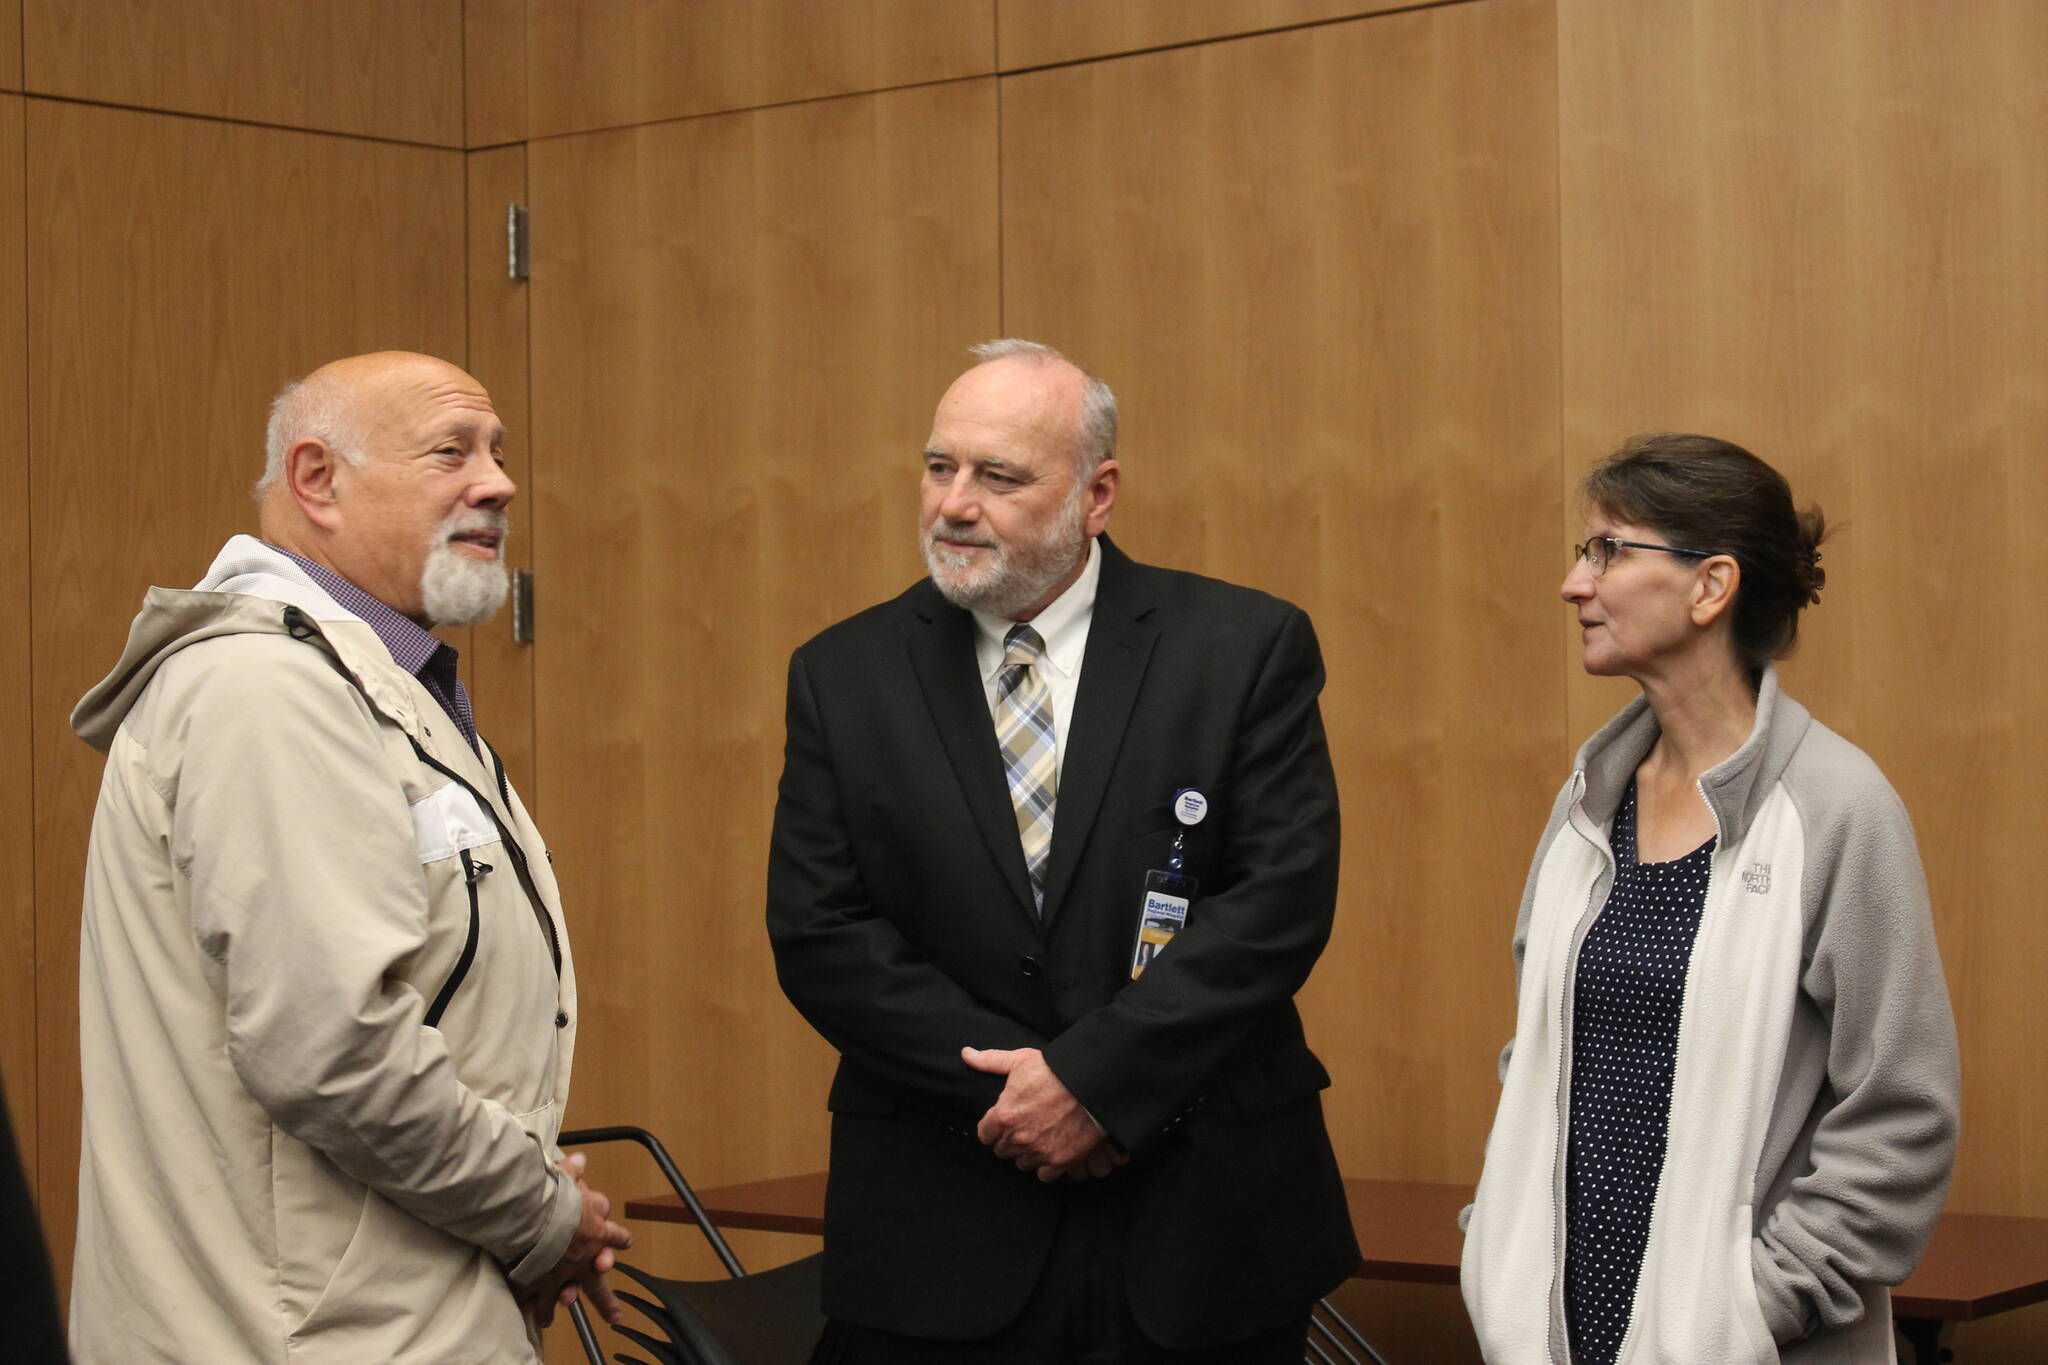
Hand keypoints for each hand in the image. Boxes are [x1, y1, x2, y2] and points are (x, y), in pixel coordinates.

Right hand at [521, 1151, 632, 1327]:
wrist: (532, 1216)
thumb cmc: (554, 1194)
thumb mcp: (566, 1178)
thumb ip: (572, 1172)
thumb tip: (579, 1159)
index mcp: (595, 1232)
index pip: (613, 1236)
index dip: (619, 1240)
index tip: (626, 1243)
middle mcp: (583, 1259)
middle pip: (599, 1282)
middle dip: (607, 1301)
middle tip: (616, 1317)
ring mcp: (562, 1274)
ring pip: (567, 1296)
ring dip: (564, 1304)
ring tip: (560, 1315)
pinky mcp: (539, 1283)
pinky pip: (538, 1300)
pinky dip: (535, 1308)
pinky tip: (534, 1316)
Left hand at [962, 1046, 1125, 1181]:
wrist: (1092, 1084)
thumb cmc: (1055, 1070)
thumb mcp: (1020, 1060)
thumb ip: (990, 1061)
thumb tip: (966, 1053)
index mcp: (1003, 1115)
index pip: (985, 1135)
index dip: (993, 1128)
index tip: (1003, 1122)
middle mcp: (1018, 1138)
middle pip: (1002, 1151)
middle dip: (1010, 1140)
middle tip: (1024, 1127)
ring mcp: (1039, 1151)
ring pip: (1022, 1163)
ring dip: (1028, 1153)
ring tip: (1040, 1137)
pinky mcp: (1060, 1161)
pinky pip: (1044, 1175)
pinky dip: (1047, 1165)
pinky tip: (1052, 1149)